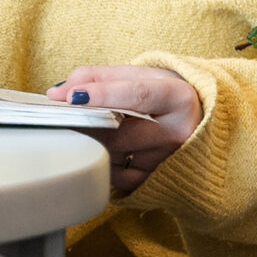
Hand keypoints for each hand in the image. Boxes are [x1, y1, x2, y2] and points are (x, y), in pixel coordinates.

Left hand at [49, 65, 200, 196]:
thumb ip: (97, 77)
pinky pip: (118, 177)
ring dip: (93, 142)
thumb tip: (58, 93)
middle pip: (119, 132)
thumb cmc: (163, 95)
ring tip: (90, 128)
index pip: (136, 95)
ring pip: (114, 156)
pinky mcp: (158, 180)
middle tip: (63, 116)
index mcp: (177, 97)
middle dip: (86, 125)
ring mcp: (168, 160)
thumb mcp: (138, 75)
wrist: (199, 121)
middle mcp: (178, 131)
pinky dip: (105, 163)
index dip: (102, 95)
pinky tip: (107, 149)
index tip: (71, 96)